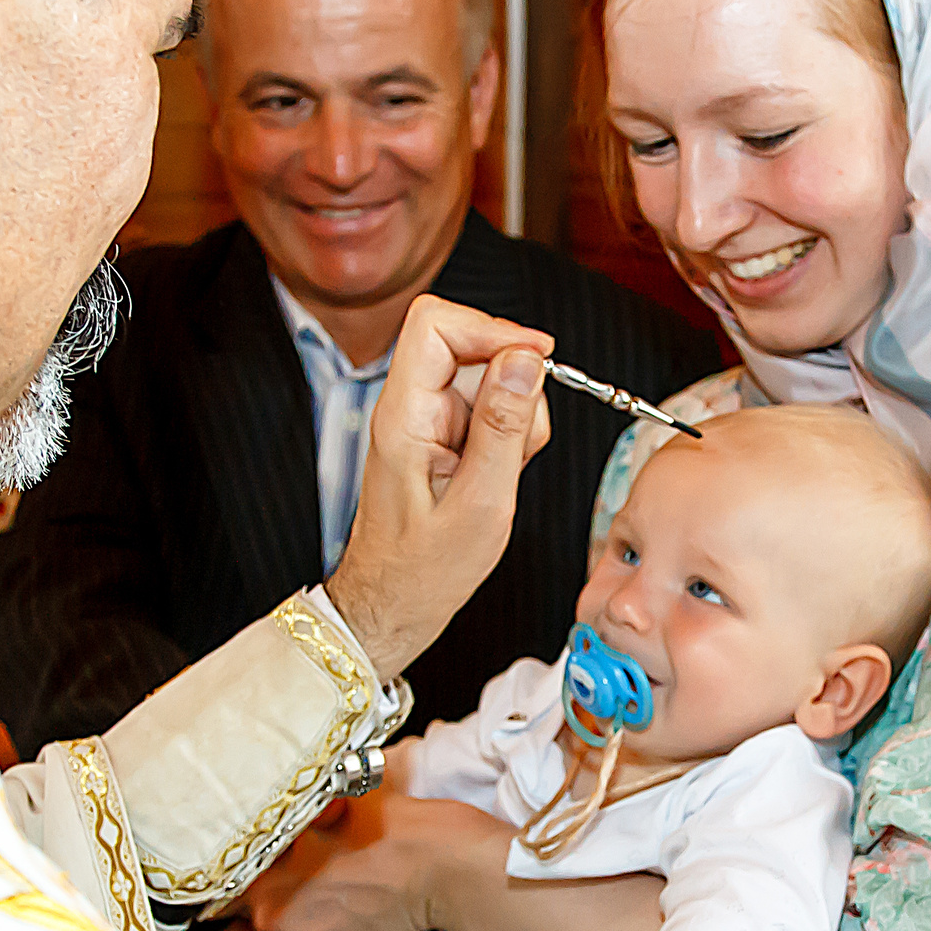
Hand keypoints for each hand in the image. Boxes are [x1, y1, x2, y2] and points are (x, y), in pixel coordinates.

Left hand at [246, 792, 513, 930]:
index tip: (281, 855)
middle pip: (267, 908)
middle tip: (320, 868)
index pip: (237, 880)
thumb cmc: (388, 825)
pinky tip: (361, 914)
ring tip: (345, 891)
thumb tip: (267, 805)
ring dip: (312, 917)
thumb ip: (290, 816)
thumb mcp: (327, 799)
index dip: (260, 865)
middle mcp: (274, 926)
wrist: (443, 868)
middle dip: (288, 891)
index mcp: (263, 881)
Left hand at [326, 294, 551, 680]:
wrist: (392, 606)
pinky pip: (490, 411)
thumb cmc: (423, 571)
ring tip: (506, 472)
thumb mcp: (480, 504)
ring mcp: (427, 421)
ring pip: (489, 380)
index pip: (435, 324)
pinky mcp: (444, 437)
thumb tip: (526, 361)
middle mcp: (410, 408)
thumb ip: (505, 427)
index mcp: (404, 416)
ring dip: (517, 417)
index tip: (538, 356)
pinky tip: (501, 476)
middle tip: (522, 438)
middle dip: (514, 382)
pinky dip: (511, 436)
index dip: (492, 327)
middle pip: (470, 346)